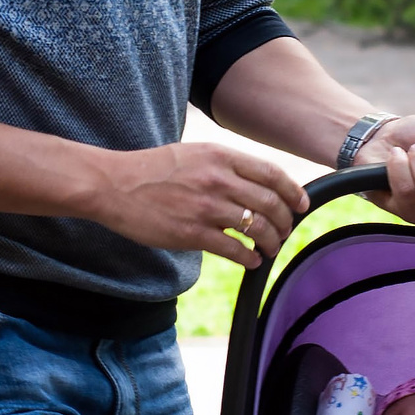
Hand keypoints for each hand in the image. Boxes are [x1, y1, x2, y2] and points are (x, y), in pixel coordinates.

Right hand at [85, 141, 308, 267]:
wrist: (114, 185)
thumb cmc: (152, 170)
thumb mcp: (193, 153)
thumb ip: (224, 165)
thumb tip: (256, 183)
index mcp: (220, 156)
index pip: (271, 173)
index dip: (292, 191)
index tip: (300, 205)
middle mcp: (219, 180)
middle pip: (270, 203)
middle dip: (285, 222)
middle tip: (285, 232)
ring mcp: (207, 208)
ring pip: (257, 228)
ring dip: (270, 242)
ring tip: (270, 248)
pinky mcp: (192, 234)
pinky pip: (234, 250)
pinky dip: (249, 258)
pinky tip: (251, 261)